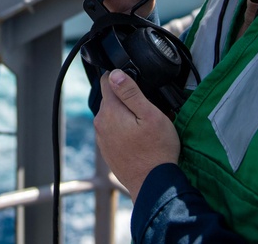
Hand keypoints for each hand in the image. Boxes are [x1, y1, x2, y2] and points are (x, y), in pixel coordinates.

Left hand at [94, 69, 180, 197]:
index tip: (136, 84)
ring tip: (144, 127)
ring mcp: (102, 138)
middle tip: (146, 110)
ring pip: (112, 115)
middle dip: (126, 99)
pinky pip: (113, 131)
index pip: (108, 80)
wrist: (152, 184)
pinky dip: (123, 130)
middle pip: (111, 98)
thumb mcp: (150, 115)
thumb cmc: (156, 150)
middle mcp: (100, 123)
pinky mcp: (106, 150)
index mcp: (110, 110)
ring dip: (125, 116)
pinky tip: (138, 139)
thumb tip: (115, 74)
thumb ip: (131, 92)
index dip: (122, 77)